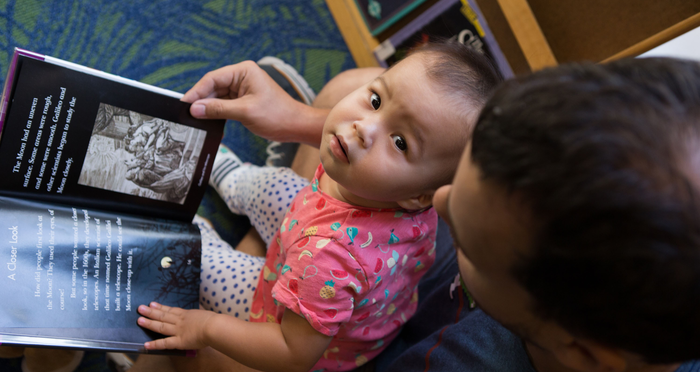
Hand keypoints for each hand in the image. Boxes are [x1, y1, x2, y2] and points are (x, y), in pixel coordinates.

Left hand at [137, 302, 214, 349]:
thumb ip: (200, 313)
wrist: (214, 326)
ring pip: (161, 326)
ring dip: (150, 323)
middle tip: (140, 308)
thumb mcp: (205, 313)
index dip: (161, 307)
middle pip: (163, 316)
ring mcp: (178, 331)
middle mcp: (180, 321)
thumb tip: (201, 312)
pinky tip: (146, 345)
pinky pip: (165, 343)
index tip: (152, 304)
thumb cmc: (213, 320)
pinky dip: (155, 345)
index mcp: (187, 314)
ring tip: (139, 320)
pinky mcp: (179, 341)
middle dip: (151, 312)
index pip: (171, 310)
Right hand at [182, 61, 321, 143]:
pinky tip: (208, 121)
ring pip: (217, 96)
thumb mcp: (245, 112)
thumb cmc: (277, 116)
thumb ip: (218, 109)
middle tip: (185, 115)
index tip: (183, 104)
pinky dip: (217, 112)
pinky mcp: (244, 100)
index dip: (196, 92)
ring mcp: (243, 88)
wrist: (296, 126)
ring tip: (194, 120)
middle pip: (213, 87)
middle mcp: (242, 76)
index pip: (213, 79)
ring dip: (208, 108)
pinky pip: (225, 104)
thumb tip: (195, 109)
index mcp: (244, 71)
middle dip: (201, 101)